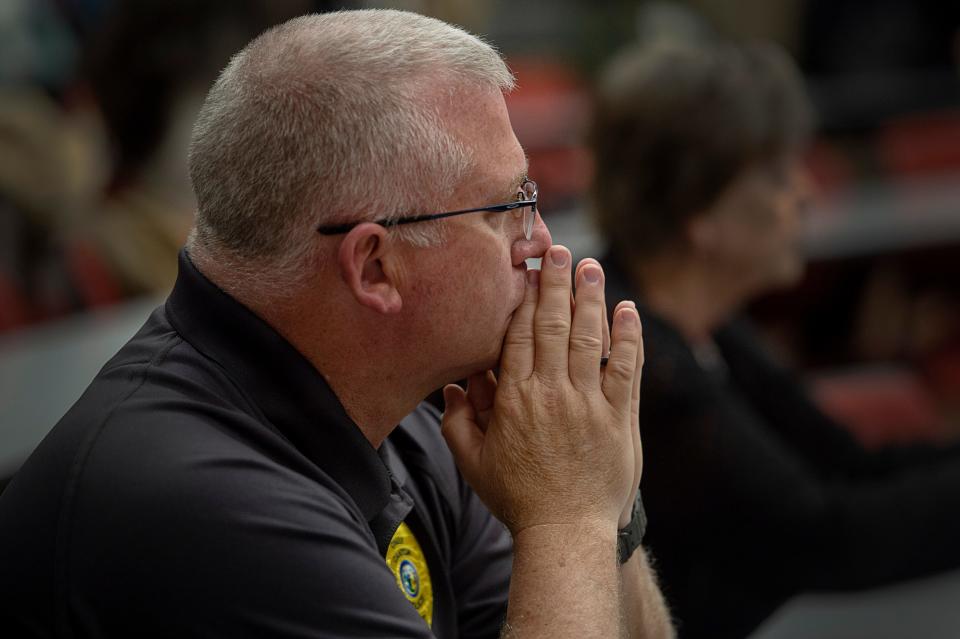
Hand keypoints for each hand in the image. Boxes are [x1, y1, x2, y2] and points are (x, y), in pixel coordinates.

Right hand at [442, 246, 643, 533]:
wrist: (565, 532)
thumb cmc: (517, 497)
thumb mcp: (472, 463)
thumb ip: (456, 422)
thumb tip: (449, 386)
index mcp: (514, 399)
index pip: (519, 336)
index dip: (524, 299)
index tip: (528, 273)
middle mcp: (552, 393)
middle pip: (554, 326)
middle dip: (557, 285)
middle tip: (560, 251)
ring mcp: (589, 404)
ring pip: (590, 339)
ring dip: (591, 299)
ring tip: (591, 268)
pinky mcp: (619, 418)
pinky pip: (625, 369)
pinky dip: (628, 338)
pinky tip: (627, 310)